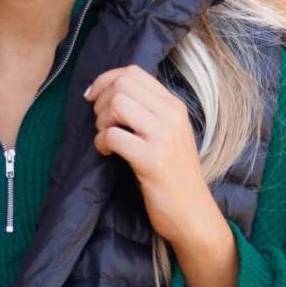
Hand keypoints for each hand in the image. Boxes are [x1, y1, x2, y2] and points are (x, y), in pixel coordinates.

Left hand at [83, 64, 237, 286]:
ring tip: (105, 138)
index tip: (92, 97)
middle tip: (100, 124)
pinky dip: (101, 142)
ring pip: (118, 104)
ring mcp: (163, 137)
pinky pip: (114, 136)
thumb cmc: (175, 177)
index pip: (134, 73)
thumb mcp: (169, 137)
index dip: (105, 80)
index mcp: (174, 106)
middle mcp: (171, 116)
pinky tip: (106, 153)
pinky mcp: (151, 160)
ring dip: (101, 120)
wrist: (193, 213)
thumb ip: (149, 114)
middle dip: (101, 101)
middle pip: (123, 85)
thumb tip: (113, 95)